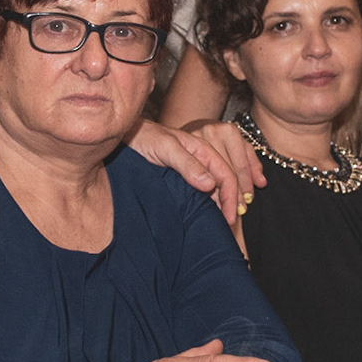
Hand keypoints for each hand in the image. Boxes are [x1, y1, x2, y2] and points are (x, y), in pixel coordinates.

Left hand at [127, 119, 263, 219]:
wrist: (127, 136)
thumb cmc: (145, 138)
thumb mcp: (165, 148)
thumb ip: (187, 164)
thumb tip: (210, 184)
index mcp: (204, 150)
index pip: (226, 174)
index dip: (231, 196)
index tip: (230, 217)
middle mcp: (203, 160)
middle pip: (227, 182)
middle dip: (234, 203)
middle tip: (231, 225)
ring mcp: (195, 170)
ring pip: (218, 189)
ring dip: (225, 205)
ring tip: (225, 224)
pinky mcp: (185, 179)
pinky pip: (205, 192)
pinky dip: (212, 204)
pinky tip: (212, 215)